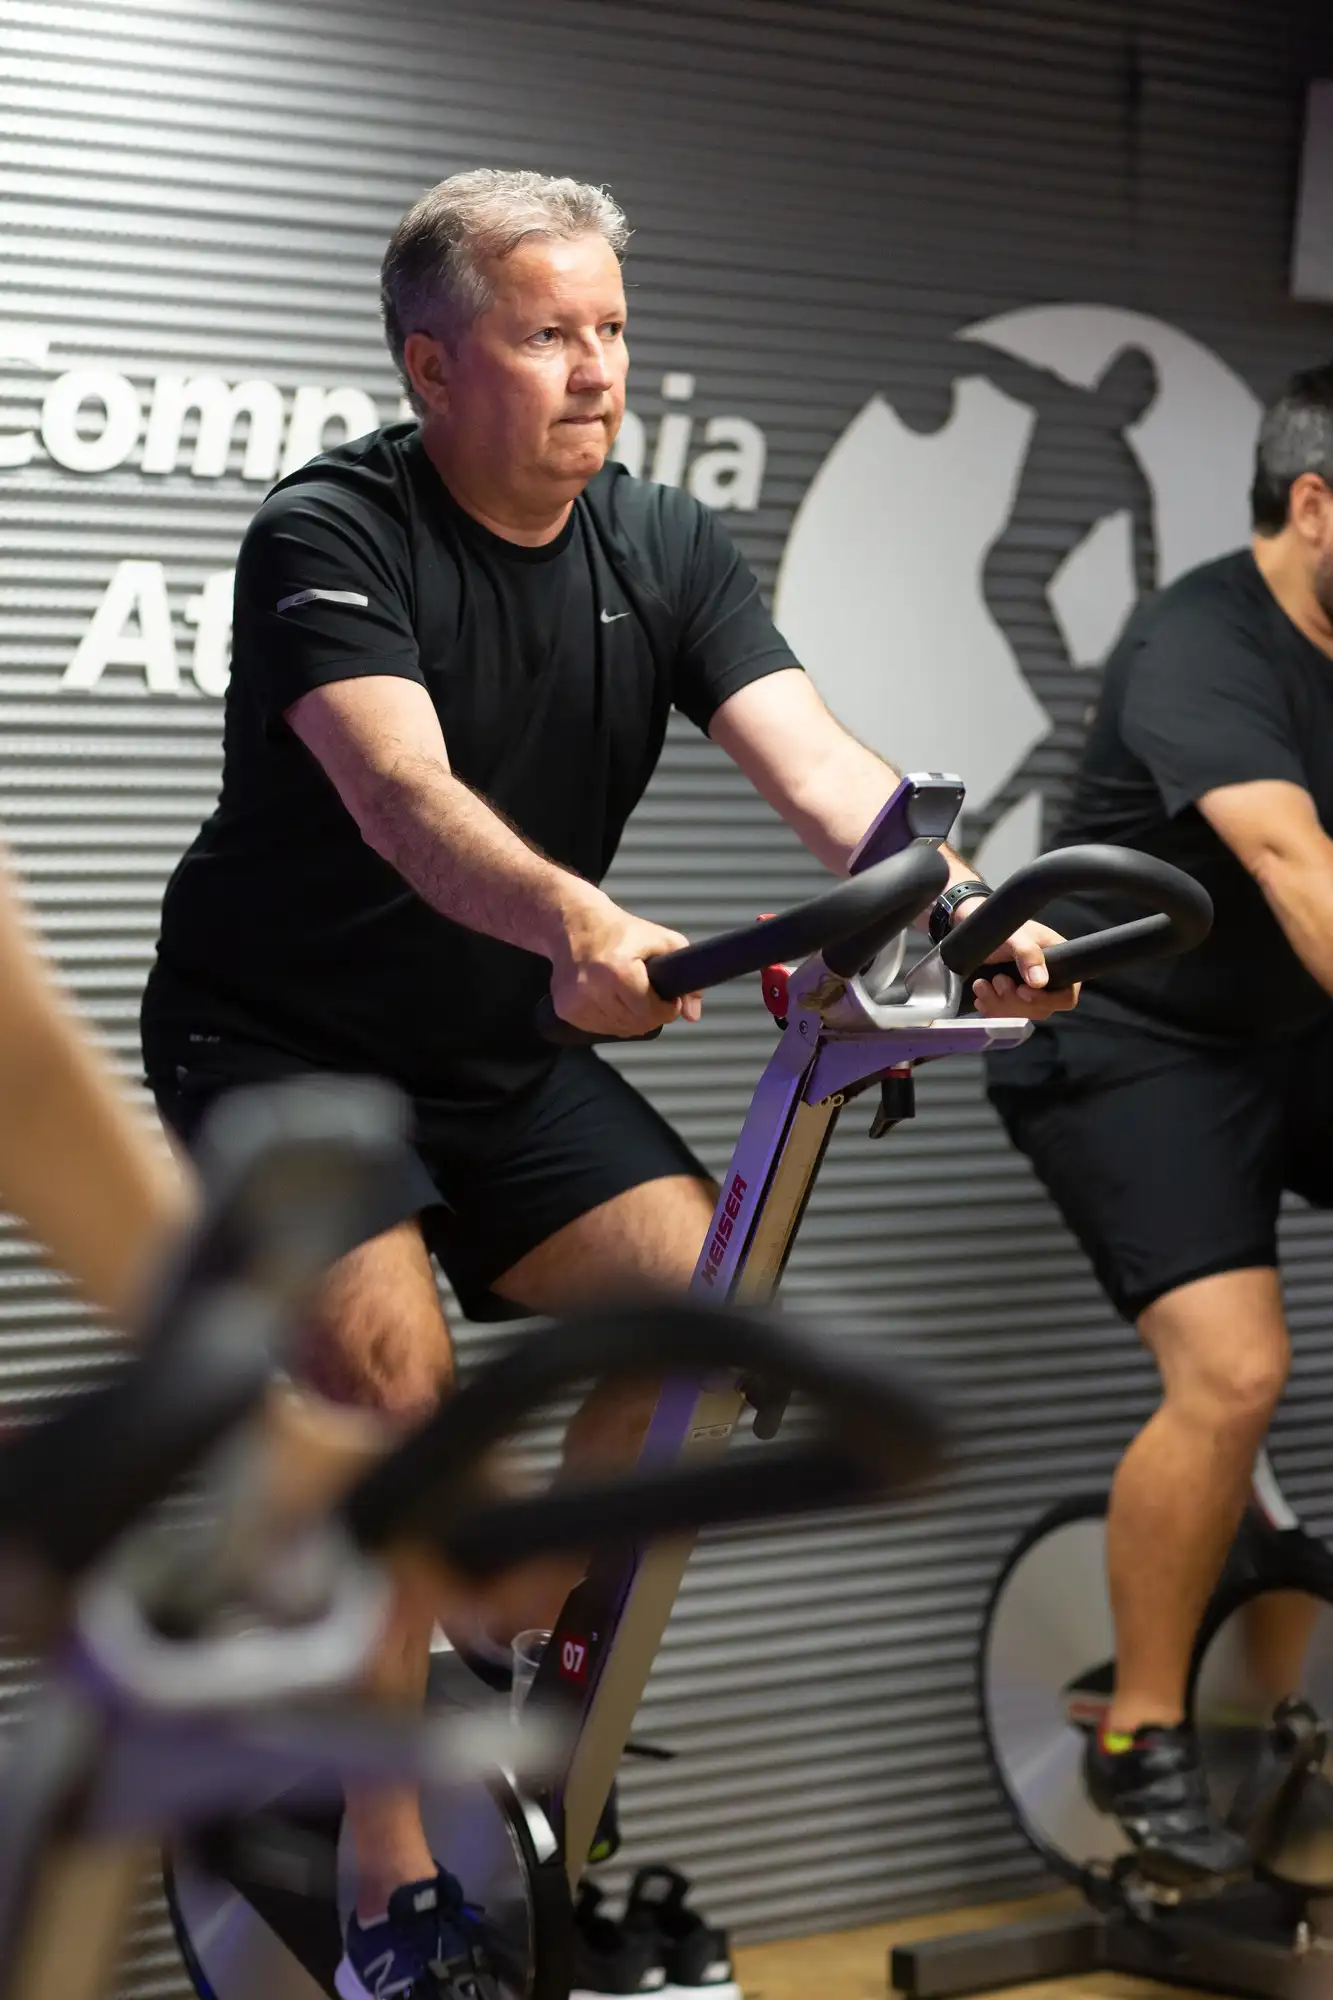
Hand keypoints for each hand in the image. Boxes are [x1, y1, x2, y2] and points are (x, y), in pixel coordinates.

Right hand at [549, 887, 703, 1036]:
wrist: (575, 925)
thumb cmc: (620, 933)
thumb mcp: (662, 941)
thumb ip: (686, 975)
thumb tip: (693, 1014)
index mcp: (617, 970)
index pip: (651, 1011)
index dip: (667, 1008)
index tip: (668, 1000)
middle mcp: (592, 988)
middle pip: (636, 1024)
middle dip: (651, 1015)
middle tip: (651, 996)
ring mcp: (575, 1002)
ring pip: (618, 1030)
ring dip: (630, 1019)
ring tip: (629, 994)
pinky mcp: (565, 1010)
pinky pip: (598, 1029)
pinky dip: (610, 1020)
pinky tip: (611, 998)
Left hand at [968, 918, 1079, 1020]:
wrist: (977, 932)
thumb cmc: (1003, 928)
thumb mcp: (1016, 936)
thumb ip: (1028, 954)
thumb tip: (1039, 982)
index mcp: (1060, 966)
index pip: (1066, 996)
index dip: (1045, 1000)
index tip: (1022, 990)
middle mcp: (1048, 984)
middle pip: (1040, 1010)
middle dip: (1014, 1001)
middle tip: (998, 980)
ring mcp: (1029, 995)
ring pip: (1020, 1016)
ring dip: (998, 1004)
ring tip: (982, 984)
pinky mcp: (1011, 1002)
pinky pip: (1003, 1017)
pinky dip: (989, 1008)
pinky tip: (980, 992)